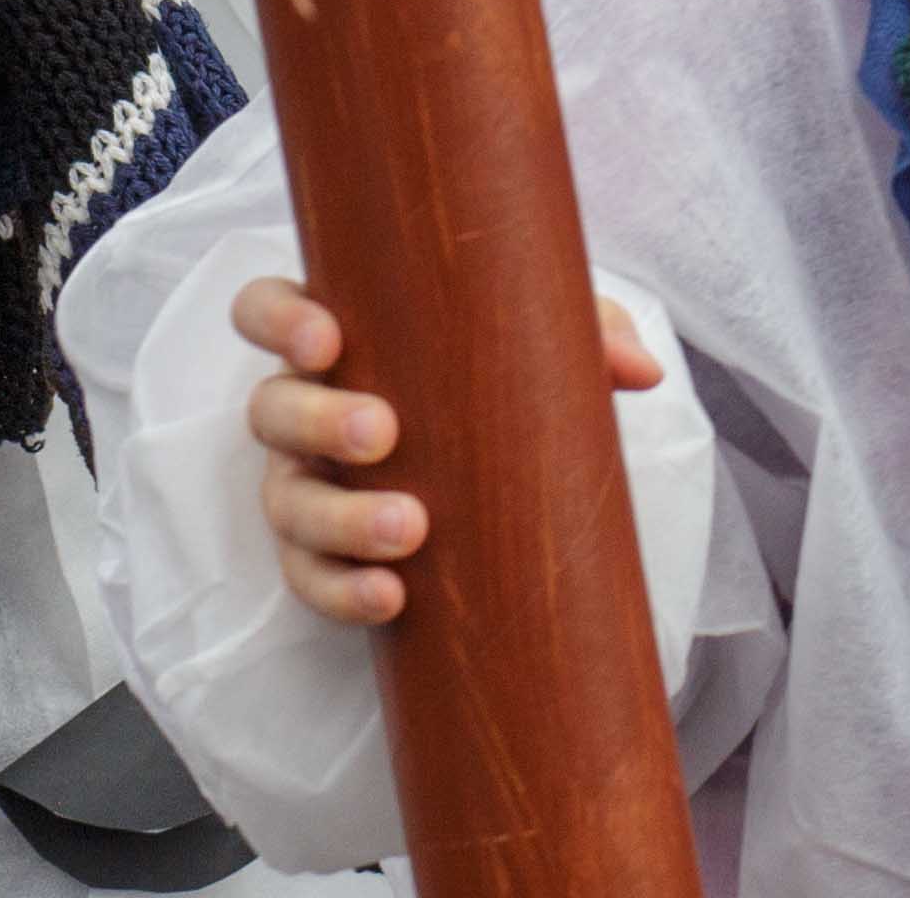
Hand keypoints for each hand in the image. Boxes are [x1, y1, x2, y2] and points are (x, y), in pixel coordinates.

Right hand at [238, 275, 665, 628]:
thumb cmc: (493, 383)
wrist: (494, 484)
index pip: (267, 311)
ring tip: (412, 530)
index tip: (327, 337)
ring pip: (287, 502)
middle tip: (383, 433)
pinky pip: (308, 579)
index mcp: (338, 339)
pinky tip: (392, 598)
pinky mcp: (318, 557)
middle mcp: (302, 410)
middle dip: (318, 420)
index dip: (277, 321)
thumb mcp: (535, 347)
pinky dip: (342, 591)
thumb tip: (642, 370)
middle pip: (271, 409)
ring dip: (340, 518)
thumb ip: (585, 338)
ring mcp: (302, 486)